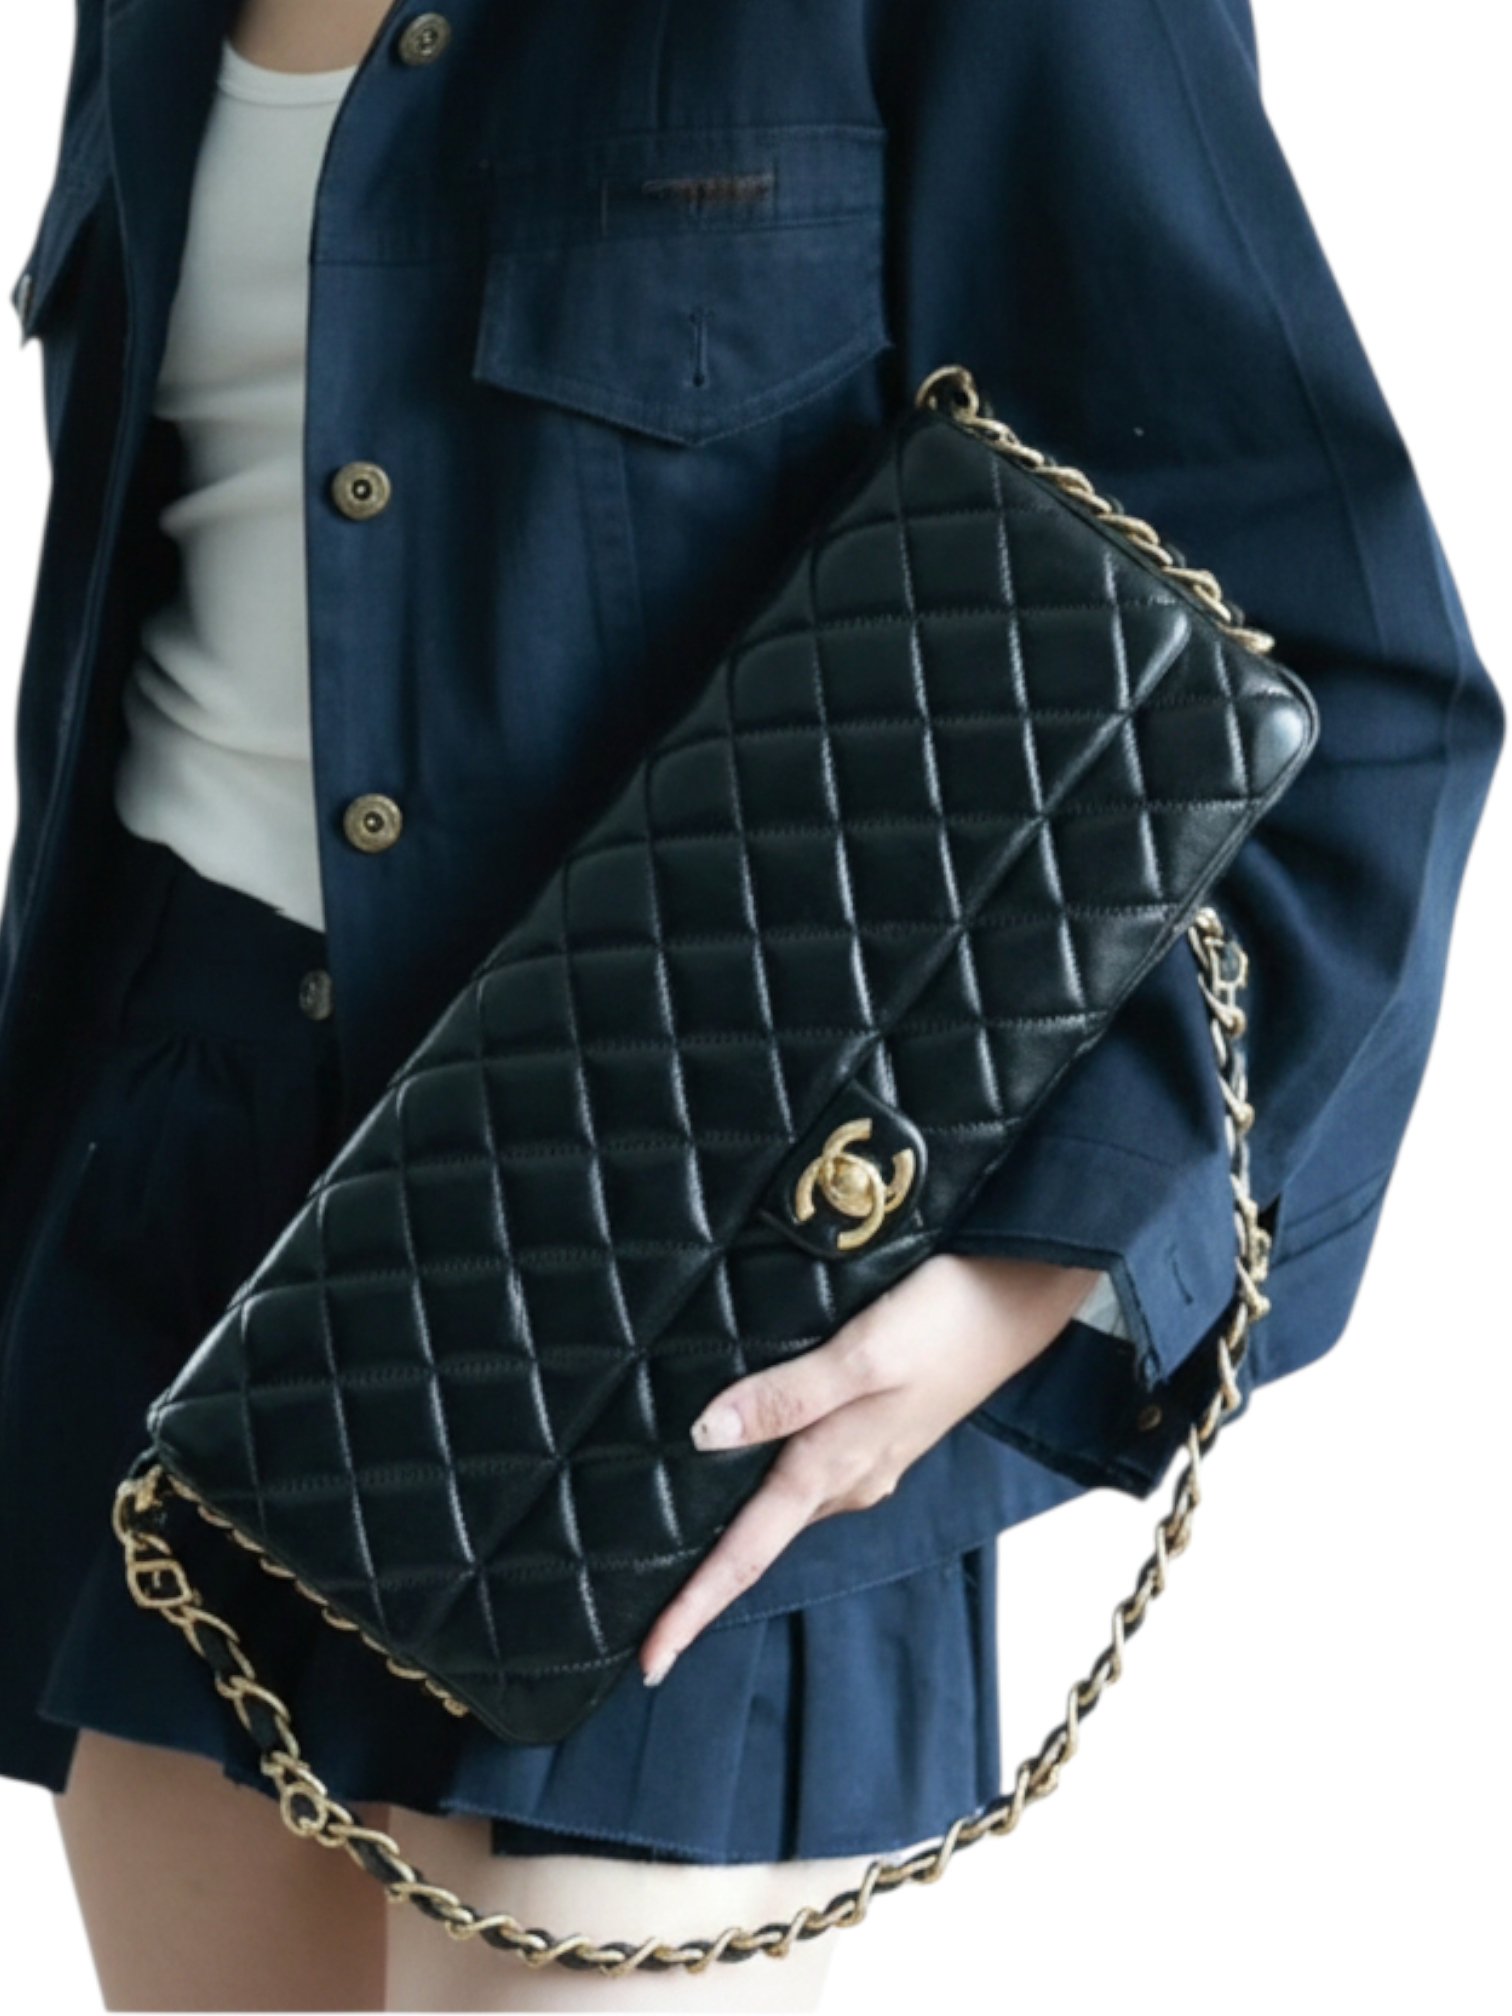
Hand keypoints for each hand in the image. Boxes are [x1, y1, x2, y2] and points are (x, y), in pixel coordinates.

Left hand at [637, 1253, 1100, 1684]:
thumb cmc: (944, 1320)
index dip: (693, 1608)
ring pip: (782, 1508)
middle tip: (642, 1619)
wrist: (1023, 1299)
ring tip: (676, 1550)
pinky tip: (743, 1465)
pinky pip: (806, 1475)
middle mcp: (850, 1480)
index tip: (647, 1664)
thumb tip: (704, 1434)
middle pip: (758, 1543)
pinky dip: (766, 1488)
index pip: (747, 1554)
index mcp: (834, 1467)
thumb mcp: (861, 1353)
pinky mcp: (881, 1431)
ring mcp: (869, 1460)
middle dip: (703, 1583)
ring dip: (734, 1534)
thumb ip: (786, 1395)